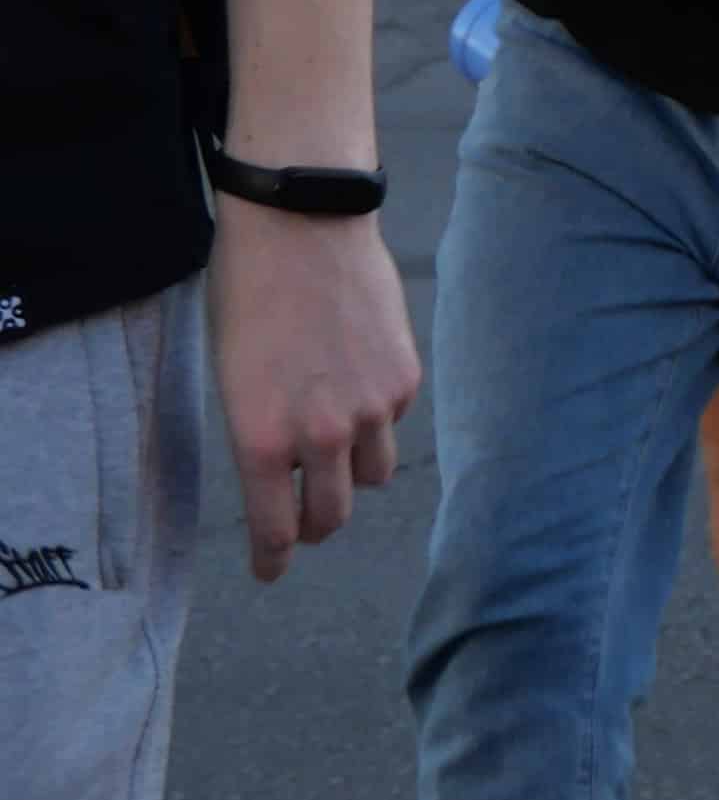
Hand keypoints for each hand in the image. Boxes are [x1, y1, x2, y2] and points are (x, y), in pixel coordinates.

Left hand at [204, 194, 416, 581]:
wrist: (303, 229)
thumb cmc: (248, 295)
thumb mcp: (232, 376)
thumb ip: (259, 431)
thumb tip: (286, 467)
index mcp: (264, 438)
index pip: (275, 526)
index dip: (272, 557)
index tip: (270, 570)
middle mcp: (324, 435)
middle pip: (333, 515)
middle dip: (315, 524)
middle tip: (303, 519)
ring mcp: (373, 409)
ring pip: (373, 474)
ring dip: (352, 470)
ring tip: (334, 436)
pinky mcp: (406, 380)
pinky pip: (393, 421)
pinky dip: (375, 416)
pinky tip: (355, 376)